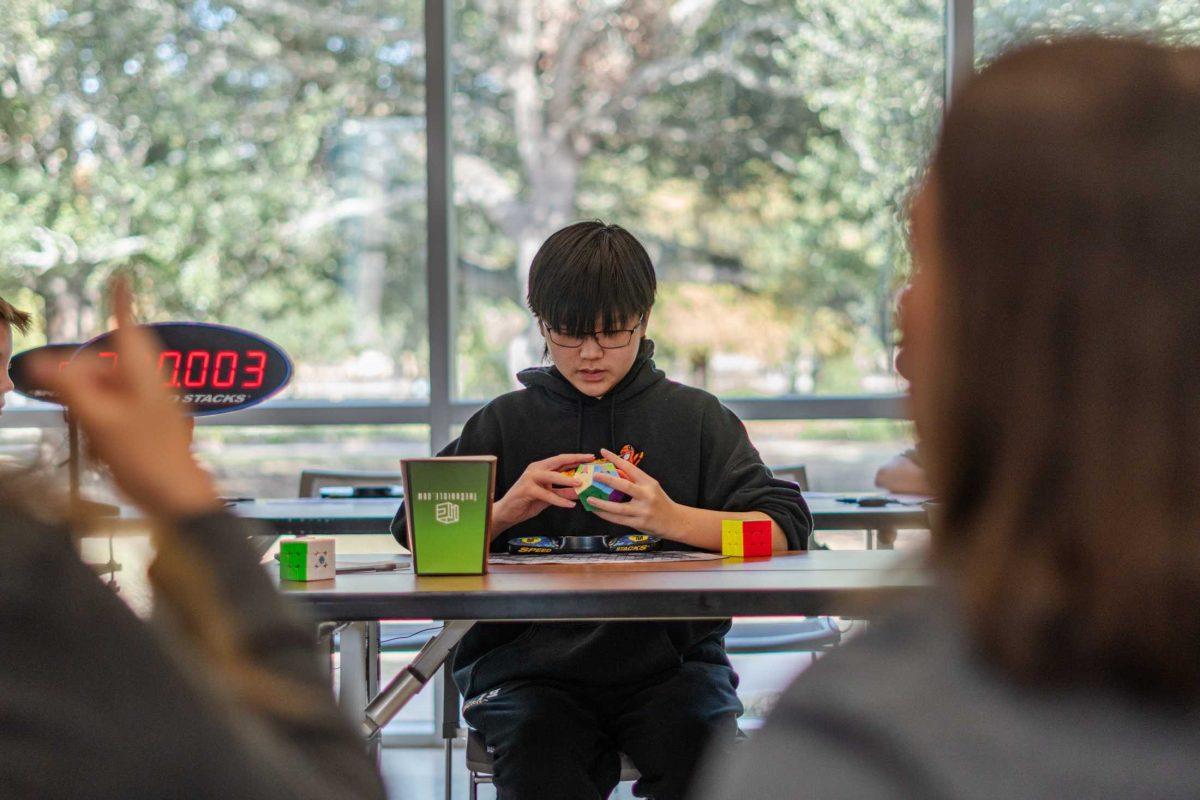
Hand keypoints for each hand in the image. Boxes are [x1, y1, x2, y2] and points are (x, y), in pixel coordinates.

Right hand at [33, 278, 220, 520]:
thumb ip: (69, 387)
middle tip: (80, 413)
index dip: (122, 301)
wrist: (176, 493)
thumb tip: (41, 362)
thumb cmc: (144, 456)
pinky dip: (103, 422)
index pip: (129, 325)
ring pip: (109, 389)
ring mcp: (153, 399)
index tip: (121, 277)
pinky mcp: (151, 418)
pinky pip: (117, 410)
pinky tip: (106, 445)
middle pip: (107, 364)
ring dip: (93, 408)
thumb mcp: (99, 419)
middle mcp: (152, 379)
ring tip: (98, 436)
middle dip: (86, 383)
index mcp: (144, 370)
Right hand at [491, 452, 593, 534]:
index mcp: (541, 468)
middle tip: (589, 461)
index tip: (590, 457)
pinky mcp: (526, 489)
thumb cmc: (527, 502)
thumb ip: (562, 493)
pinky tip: (569, 505)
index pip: (561, 460)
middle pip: (558, 461)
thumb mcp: (548, 497)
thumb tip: (579, 492)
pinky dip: (559, 500)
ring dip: (567, 480)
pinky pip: (547, 495)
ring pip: (552, 476)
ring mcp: (530, 478)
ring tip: (581, 484)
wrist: (507, 512)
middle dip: (575, 460)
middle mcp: (535, 469)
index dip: (576, 458)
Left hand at [587, 448, 680, 536]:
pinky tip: (597, 511)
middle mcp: (646, 496)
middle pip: (624, 486)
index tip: (603, 452)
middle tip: (595, 475)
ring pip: (618, 507)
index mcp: (649, 483)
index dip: (615, 459)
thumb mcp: (652, 487)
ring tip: (590, 498)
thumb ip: (636, 482)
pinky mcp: (638, 523)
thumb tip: (614, 475)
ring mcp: (642, 511)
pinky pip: (618, 519)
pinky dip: (606, 515)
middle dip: (607, 480)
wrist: (675, 521)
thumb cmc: (660, 502)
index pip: (630, 467)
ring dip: (601, 503)